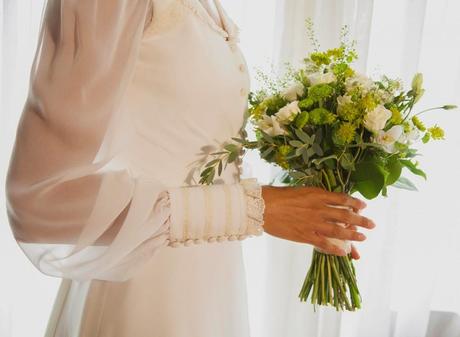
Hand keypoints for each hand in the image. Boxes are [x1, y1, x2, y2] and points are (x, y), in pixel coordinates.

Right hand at [261, 185, 375, 255]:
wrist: (263, 206)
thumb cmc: (278, 195)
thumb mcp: (299, 190)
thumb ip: (314, 196)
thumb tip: (324, 199)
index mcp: (317, 195)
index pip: (342, 198)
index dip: (355, 203)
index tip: (363, 206)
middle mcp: (319, 209)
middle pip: (345, 215)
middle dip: (361, 220)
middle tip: (372, 224)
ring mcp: (313, 223)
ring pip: (338, 230)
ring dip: (353, 235)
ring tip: (363, 237)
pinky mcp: (305, 235)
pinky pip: (324, 243)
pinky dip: (335, 248)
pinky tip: (344, 252)